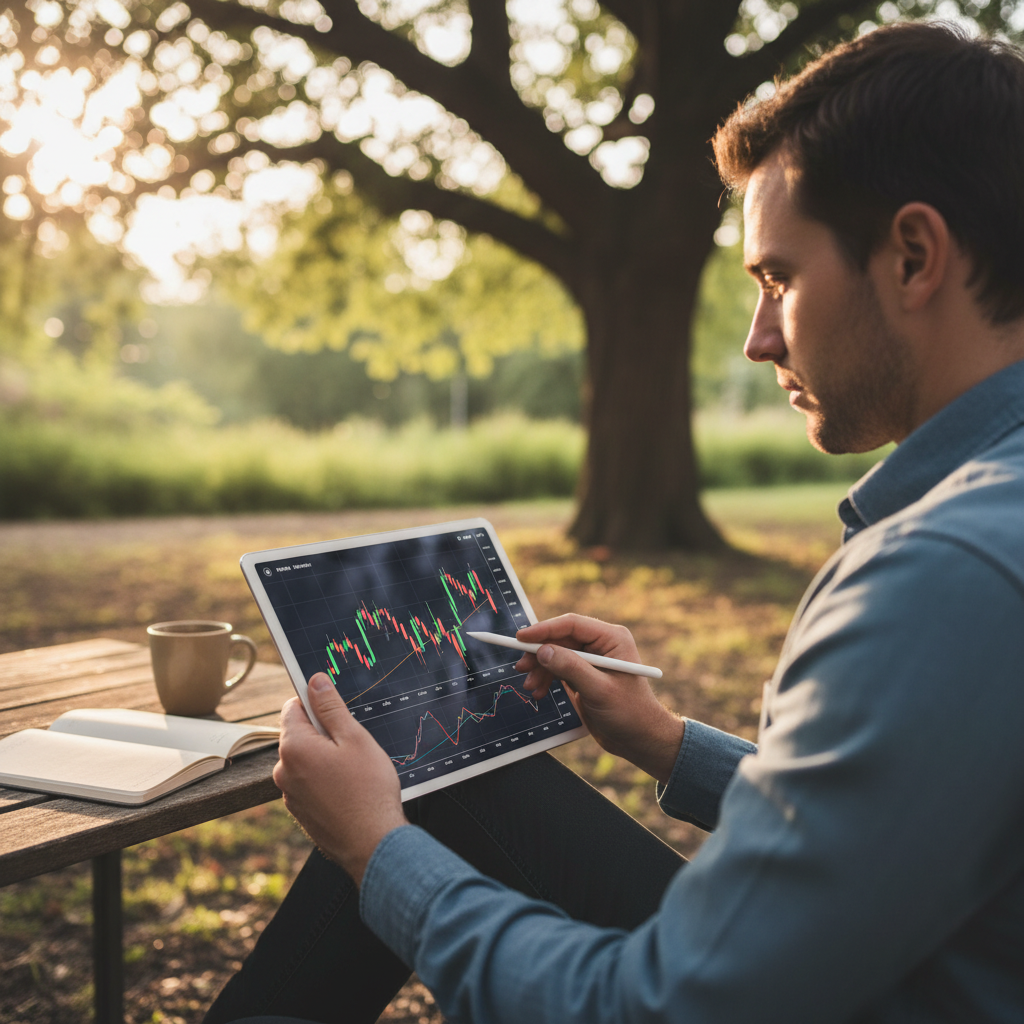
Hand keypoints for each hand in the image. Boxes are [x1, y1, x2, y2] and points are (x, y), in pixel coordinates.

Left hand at [273, 673, 407, 886]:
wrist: (372, 844)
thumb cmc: (367, 790)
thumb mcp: (354, 738)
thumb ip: (330, 708)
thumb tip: (314, 681)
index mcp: (293, 747)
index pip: (293, 707)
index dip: (316, 703)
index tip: (337, 710)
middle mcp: (283, 771)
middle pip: (299, 735)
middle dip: (323, 733)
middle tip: (354, 743)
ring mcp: (290, 794)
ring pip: (306, 760)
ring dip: (325, 757)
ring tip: (355, 770)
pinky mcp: (301, 812)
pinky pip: (310, 783)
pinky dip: (326, 779)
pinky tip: (350, 789)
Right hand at [515, 615, 684, 784]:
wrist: (640, 740)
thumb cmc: (630, 714)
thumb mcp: (599, 690)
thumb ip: (571, 668)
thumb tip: (543, 650)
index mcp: (611, 638)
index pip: (572, 624)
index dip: (544, 629)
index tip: (521, 638)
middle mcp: (601, 645)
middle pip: (560, 638)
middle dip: (539, 653)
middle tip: (521, 667)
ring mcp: (592, 660)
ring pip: (556, 654)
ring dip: (540, 669)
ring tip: (531, 687)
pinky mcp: (584, 675)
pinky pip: (558, 669)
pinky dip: (546, 678)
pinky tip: (539, 692)